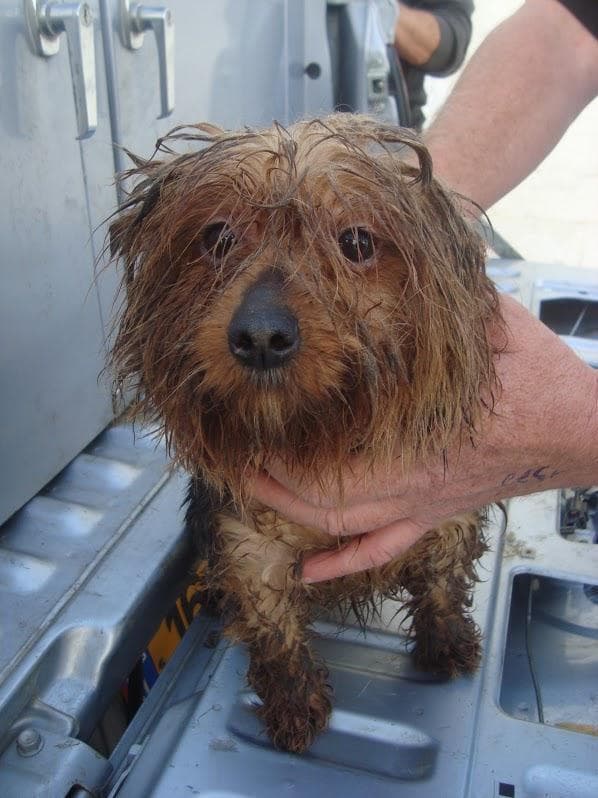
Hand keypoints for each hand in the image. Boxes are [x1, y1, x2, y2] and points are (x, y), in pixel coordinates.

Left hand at [248, 296, 597, 581]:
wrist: (579, 429)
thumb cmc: (538, 377)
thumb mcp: (493, 322)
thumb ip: (451, 295)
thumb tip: (421, 247)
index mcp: (420, 432)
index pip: (336, 450)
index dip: (289, 445)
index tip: (256, 422)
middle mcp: (413, 478)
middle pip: (326, 495)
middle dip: (274, 479)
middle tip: (238, 457)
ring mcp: (422, 503)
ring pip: (344, 525)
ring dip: (292, 513)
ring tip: (255, 492)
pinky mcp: (434, 514)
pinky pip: (383, 547)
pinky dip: (342, 562)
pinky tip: (307, 572)